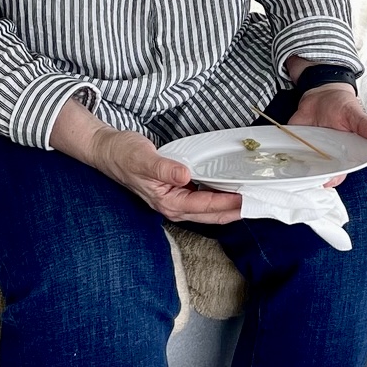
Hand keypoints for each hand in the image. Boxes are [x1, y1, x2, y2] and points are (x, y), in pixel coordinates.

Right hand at [50, 97, 240, 223]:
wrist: (109, 151)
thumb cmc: (124, 155)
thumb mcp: (144, 159)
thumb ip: (165, 168)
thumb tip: (185, 176)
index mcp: (167, 202)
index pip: (204, 207)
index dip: (227, 203)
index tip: (246, 198)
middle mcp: (172, 206)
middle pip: (210, 215)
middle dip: (234, 211)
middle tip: (257, 203)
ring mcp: (174, 200)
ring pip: (207, 210)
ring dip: (228, 206)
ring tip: (249, 199)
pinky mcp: (175, 191)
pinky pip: (201, 199)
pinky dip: (217, 196)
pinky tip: (228, 189)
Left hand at [289, 84, 366, 186]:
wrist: (321, 93)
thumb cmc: (342, 106)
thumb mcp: (355, 114)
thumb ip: (366, 126)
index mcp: (344, 157)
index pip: (337, 176)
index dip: (331, 180)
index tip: (325, 181)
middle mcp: (325, 159)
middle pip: (317, 176)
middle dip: (310, 178)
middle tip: (305, 174)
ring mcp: (309, 153)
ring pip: (301, 170)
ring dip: (295, 171)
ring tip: (290, 168)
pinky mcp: (294, 145)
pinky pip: (287, 155)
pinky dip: (282, 157)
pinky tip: (278, 158)